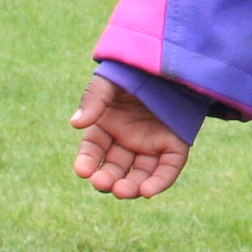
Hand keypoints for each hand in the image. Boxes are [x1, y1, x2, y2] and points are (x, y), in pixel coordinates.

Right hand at [69, 77, 190, 199]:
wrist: (168, 60)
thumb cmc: (133, 70)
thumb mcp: (109, 82)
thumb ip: (93, 100)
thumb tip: (76, 123)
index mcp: (107, 127)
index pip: (93, 152)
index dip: (86, 163)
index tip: (82, 171)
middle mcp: (128, 140)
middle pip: (115, 169)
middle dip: (107, 180)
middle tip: (102, 184)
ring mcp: (151, 144)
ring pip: (140, 175)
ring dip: (131, 187)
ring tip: (122, 191)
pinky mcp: (174, 144)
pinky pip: (167, 168)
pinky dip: (159, 182)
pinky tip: (147, 192)